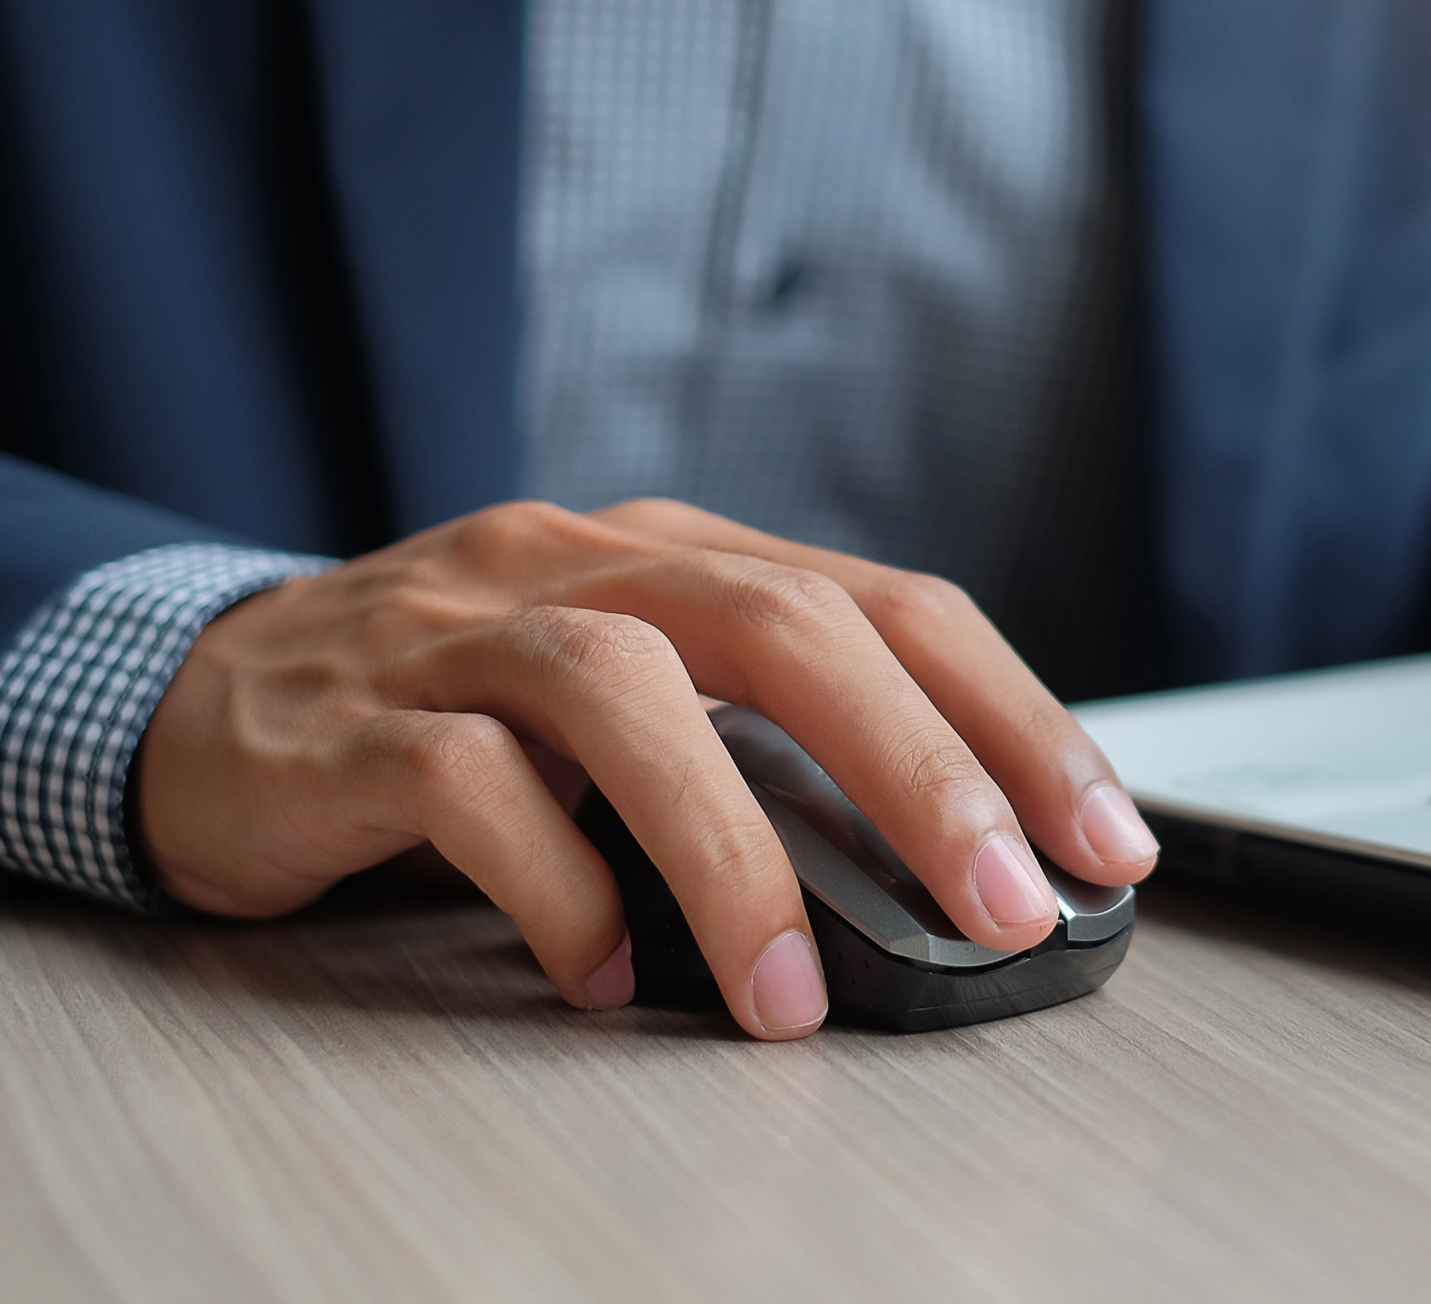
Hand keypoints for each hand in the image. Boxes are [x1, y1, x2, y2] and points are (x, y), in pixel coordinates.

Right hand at [134, 499, 1159, 1039]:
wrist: (210, 694)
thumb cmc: (463, 706)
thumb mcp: (638, 697)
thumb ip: (765, 745)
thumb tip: (950, 866)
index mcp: (680, 552)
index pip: (887, 604)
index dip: (1011, 718)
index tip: (1102, 840)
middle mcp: (584, 564)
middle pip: (785, 624)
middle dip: (920, 770)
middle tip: (1007, 907)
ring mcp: (462, 628)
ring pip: (625, 693)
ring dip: (732, 854)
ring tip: (792, 995)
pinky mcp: (351, 720)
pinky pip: (465, 785)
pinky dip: (551, 886)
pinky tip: (600, 976)